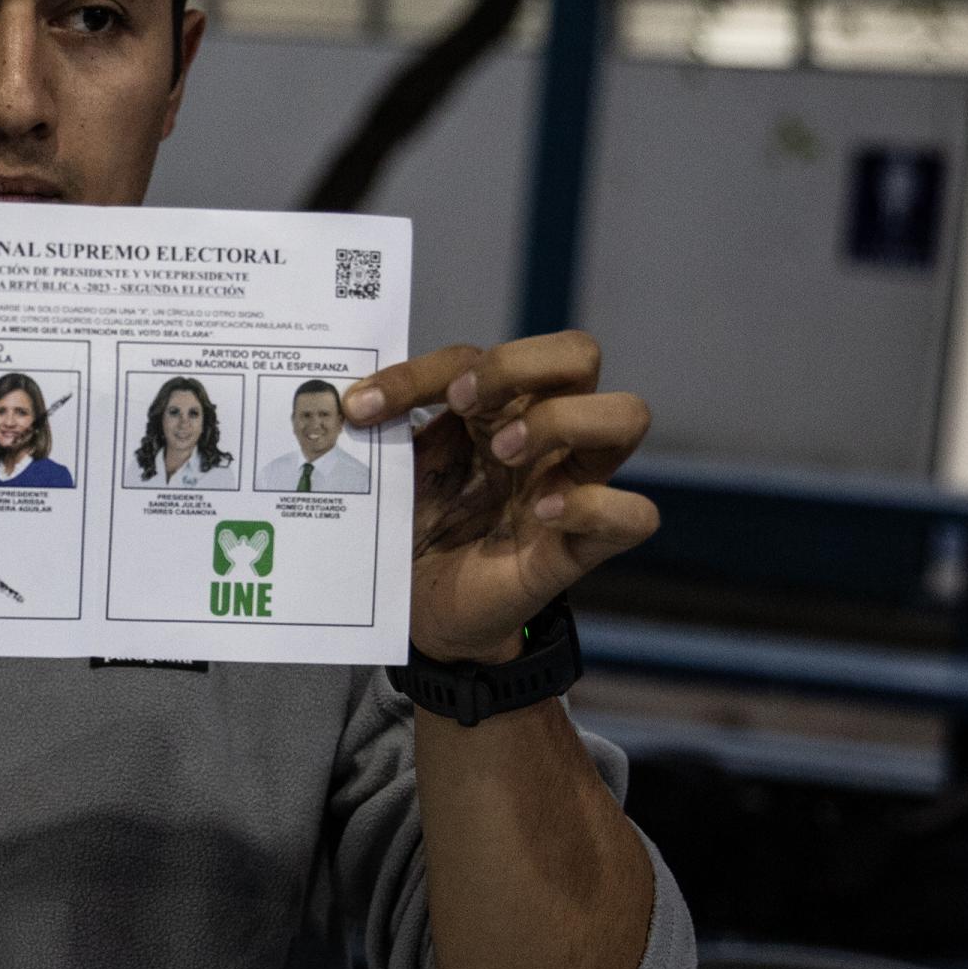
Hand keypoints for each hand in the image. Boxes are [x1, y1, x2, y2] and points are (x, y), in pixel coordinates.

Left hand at [346, 332, 656, 663]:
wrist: (424, 615)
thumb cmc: (417, 531)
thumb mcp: (395, 474)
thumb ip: (383, 432)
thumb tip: (333, 400)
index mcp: (496, 408)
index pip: (474, 356)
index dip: (418, 372)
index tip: (362, 408)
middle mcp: (545, 435)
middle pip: (580, 353)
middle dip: (521, 364)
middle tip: (466, 405)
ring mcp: (571, 485)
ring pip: (627, 415)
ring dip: (563, 422)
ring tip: (506, 455)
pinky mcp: (584, 546)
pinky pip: (634, 515)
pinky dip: (591, 505)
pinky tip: (540, 513)